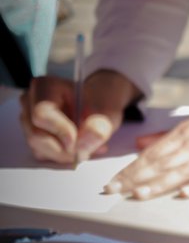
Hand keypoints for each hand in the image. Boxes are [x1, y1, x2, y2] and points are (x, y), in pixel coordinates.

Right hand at [19, 70, 136, 163]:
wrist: (99, 105)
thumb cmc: (101, 104)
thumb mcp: (108, 112)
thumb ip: (98, 127)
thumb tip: (81, 147)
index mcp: (45, 87)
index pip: (41, 114)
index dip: (61, 132)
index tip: (81, 140)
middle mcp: (30, 101)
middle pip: (37, 135)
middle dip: (65, 148)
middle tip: (89, 148)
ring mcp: (27, 118)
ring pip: (38, 147)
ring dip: (66, 154)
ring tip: (88, 146)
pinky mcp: (31, 134)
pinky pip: (41, 154)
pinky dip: (62, 156)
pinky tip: (79, 147)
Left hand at [104, 100, 188, 198]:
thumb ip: (169, 137)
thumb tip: (141, 144)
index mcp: (188, 131)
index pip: (153, 153)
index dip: (131, 169)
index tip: (112, 182)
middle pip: (163, 163)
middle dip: (136, 178)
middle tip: (114, 191)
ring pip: (185, 170)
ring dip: (160, 183)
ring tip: (139, 194)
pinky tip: (185, 194)